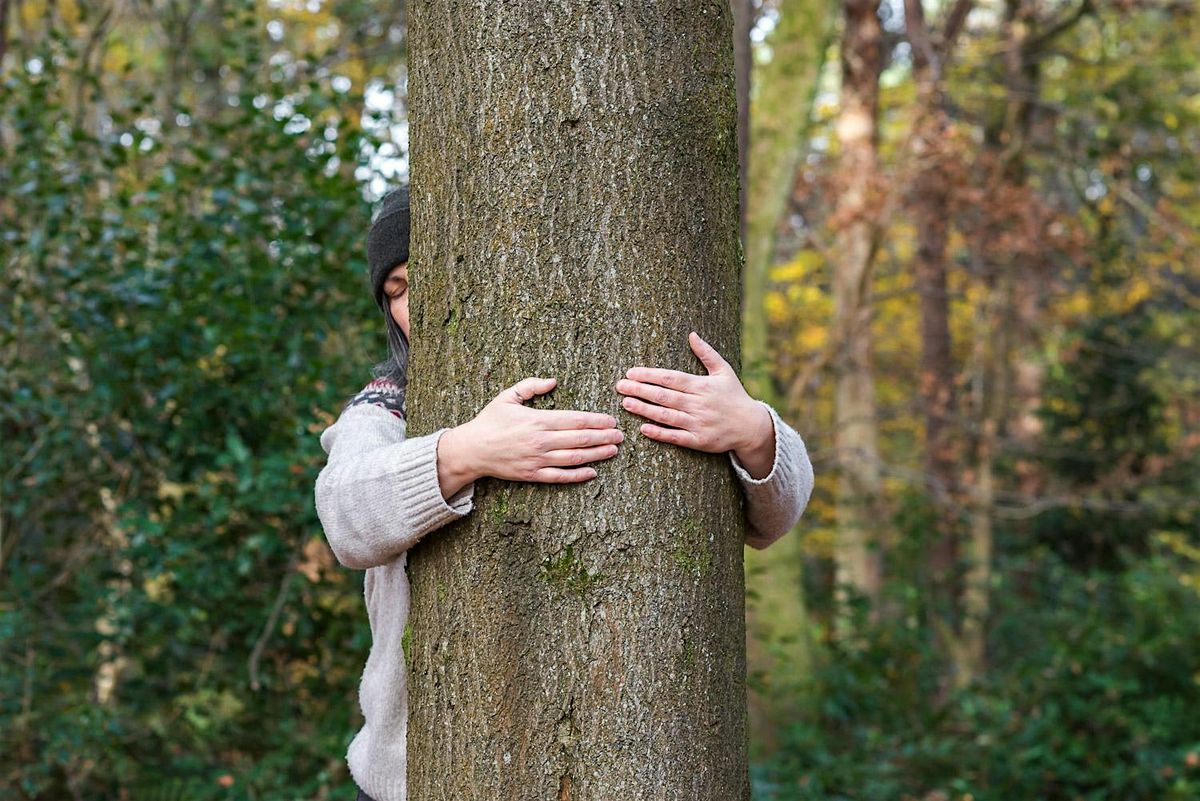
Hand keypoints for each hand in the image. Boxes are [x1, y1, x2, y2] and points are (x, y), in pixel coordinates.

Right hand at [442, 377, 623, 486]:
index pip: (575, 420)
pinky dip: (578, 475)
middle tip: (621, 436)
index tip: (611, 420)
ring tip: (613, 450)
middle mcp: (541, 441)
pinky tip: (592, 472)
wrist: (471, 450)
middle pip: (580, 439)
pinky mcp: (533, 475)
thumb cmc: (490, 421)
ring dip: (597, 454)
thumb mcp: (507, 397)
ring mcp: (538, 460)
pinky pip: (560, 477)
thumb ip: (531, 386)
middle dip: (604, 437)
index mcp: (538, 420)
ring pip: (575, 458)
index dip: (596, 420)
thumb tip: (553, 380)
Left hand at [614, 331, 771, 456]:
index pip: (671, 378)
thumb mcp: (724, 371)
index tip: (631, 373)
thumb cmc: (734, 396)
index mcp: (702, 385)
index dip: (650, 375)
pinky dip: (659, 433)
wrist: (751, 426)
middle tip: (620, 386)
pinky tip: (643, 428)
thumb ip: (707, 353)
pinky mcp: (699, 441)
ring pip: (667, 416)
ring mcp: (698, 423)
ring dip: (645, 410)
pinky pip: (676, 437)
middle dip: (640, 390)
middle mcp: (699, 404)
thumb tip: (692, 334)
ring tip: (626, 403)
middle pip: (665, 396)